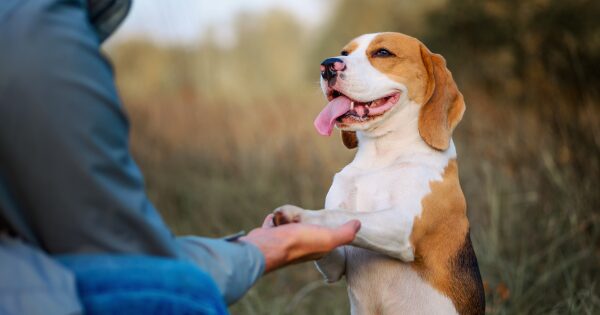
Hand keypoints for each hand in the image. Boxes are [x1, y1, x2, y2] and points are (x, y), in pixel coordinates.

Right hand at [239, 214, 359, 272]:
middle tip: (305, 218)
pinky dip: (274, 220)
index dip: (326, 228)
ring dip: (288, 220)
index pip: (324, 237)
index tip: (326, 221)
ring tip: (289, 217)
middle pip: (304, 230)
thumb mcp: (328, 238)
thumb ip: (344, 233)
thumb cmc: (299, 242)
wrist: (268, 246)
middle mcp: (299, 247)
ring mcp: (283, 242)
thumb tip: (359, 224)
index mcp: (316, 248)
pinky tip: (275, 218)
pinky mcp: (268, 236)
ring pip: (288, 227)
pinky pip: (273, 225)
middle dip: (304, 223)